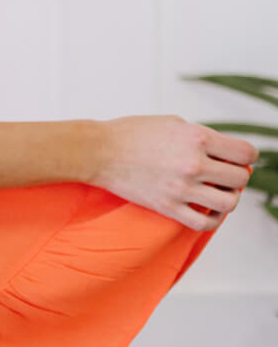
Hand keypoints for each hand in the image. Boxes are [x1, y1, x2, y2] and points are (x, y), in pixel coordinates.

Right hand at [90, 115, 257, 230]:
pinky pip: (205, 223)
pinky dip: (213, 219)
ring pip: (228, 203)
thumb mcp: (173, 122)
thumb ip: (203, 137)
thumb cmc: (133, 133)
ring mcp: (181, 188)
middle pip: (240, 178)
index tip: (239, 158)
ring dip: (228, 198)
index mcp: (197, 137)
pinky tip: (207, 209)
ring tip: (217, 192)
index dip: (247, 156)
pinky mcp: (168, 207)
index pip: (245, 153)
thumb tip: (226, 151)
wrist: (100, 152)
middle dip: (237, 176)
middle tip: (224, 174)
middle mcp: (193, 163)